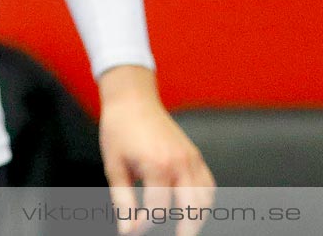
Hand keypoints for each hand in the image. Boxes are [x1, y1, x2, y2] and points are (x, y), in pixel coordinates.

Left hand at [98, 66, 214, 235]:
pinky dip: (204, 201)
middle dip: (185, 230)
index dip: (145, 225)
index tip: (134, 230)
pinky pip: (208, 184)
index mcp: (157, 165)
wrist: (132, 100)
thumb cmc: (119, 129)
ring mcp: (191, 158)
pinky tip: (192, 209)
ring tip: (184, 229)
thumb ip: (123, 202)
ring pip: (206, 198)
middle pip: (192, 209)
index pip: (158, 210)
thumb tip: (128, 230)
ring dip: (197, 218)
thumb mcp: (114, 166)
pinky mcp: (195, 155)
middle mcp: (180, 162)